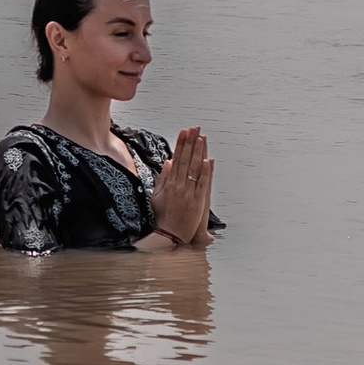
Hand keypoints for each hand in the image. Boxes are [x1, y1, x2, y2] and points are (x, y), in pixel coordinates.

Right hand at [151, 126, 212, 246]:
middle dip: (190, 143)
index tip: (183, 132)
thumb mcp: (156, 196)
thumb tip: (168, 163)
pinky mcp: (198, 201)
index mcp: (169, 184)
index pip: (176, 158)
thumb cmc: (161, 218)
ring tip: (201, 138)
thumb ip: (163, 178)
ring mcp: (189, 193)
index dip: (180, 144)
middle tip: (194, 129)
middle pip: (185, 160)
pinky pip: (202, 184)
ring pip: (194, 169)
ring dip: (198, 152)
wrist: (168, 235)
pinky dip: (205, 172)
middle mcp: (179, 186)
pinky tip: (207, 161)